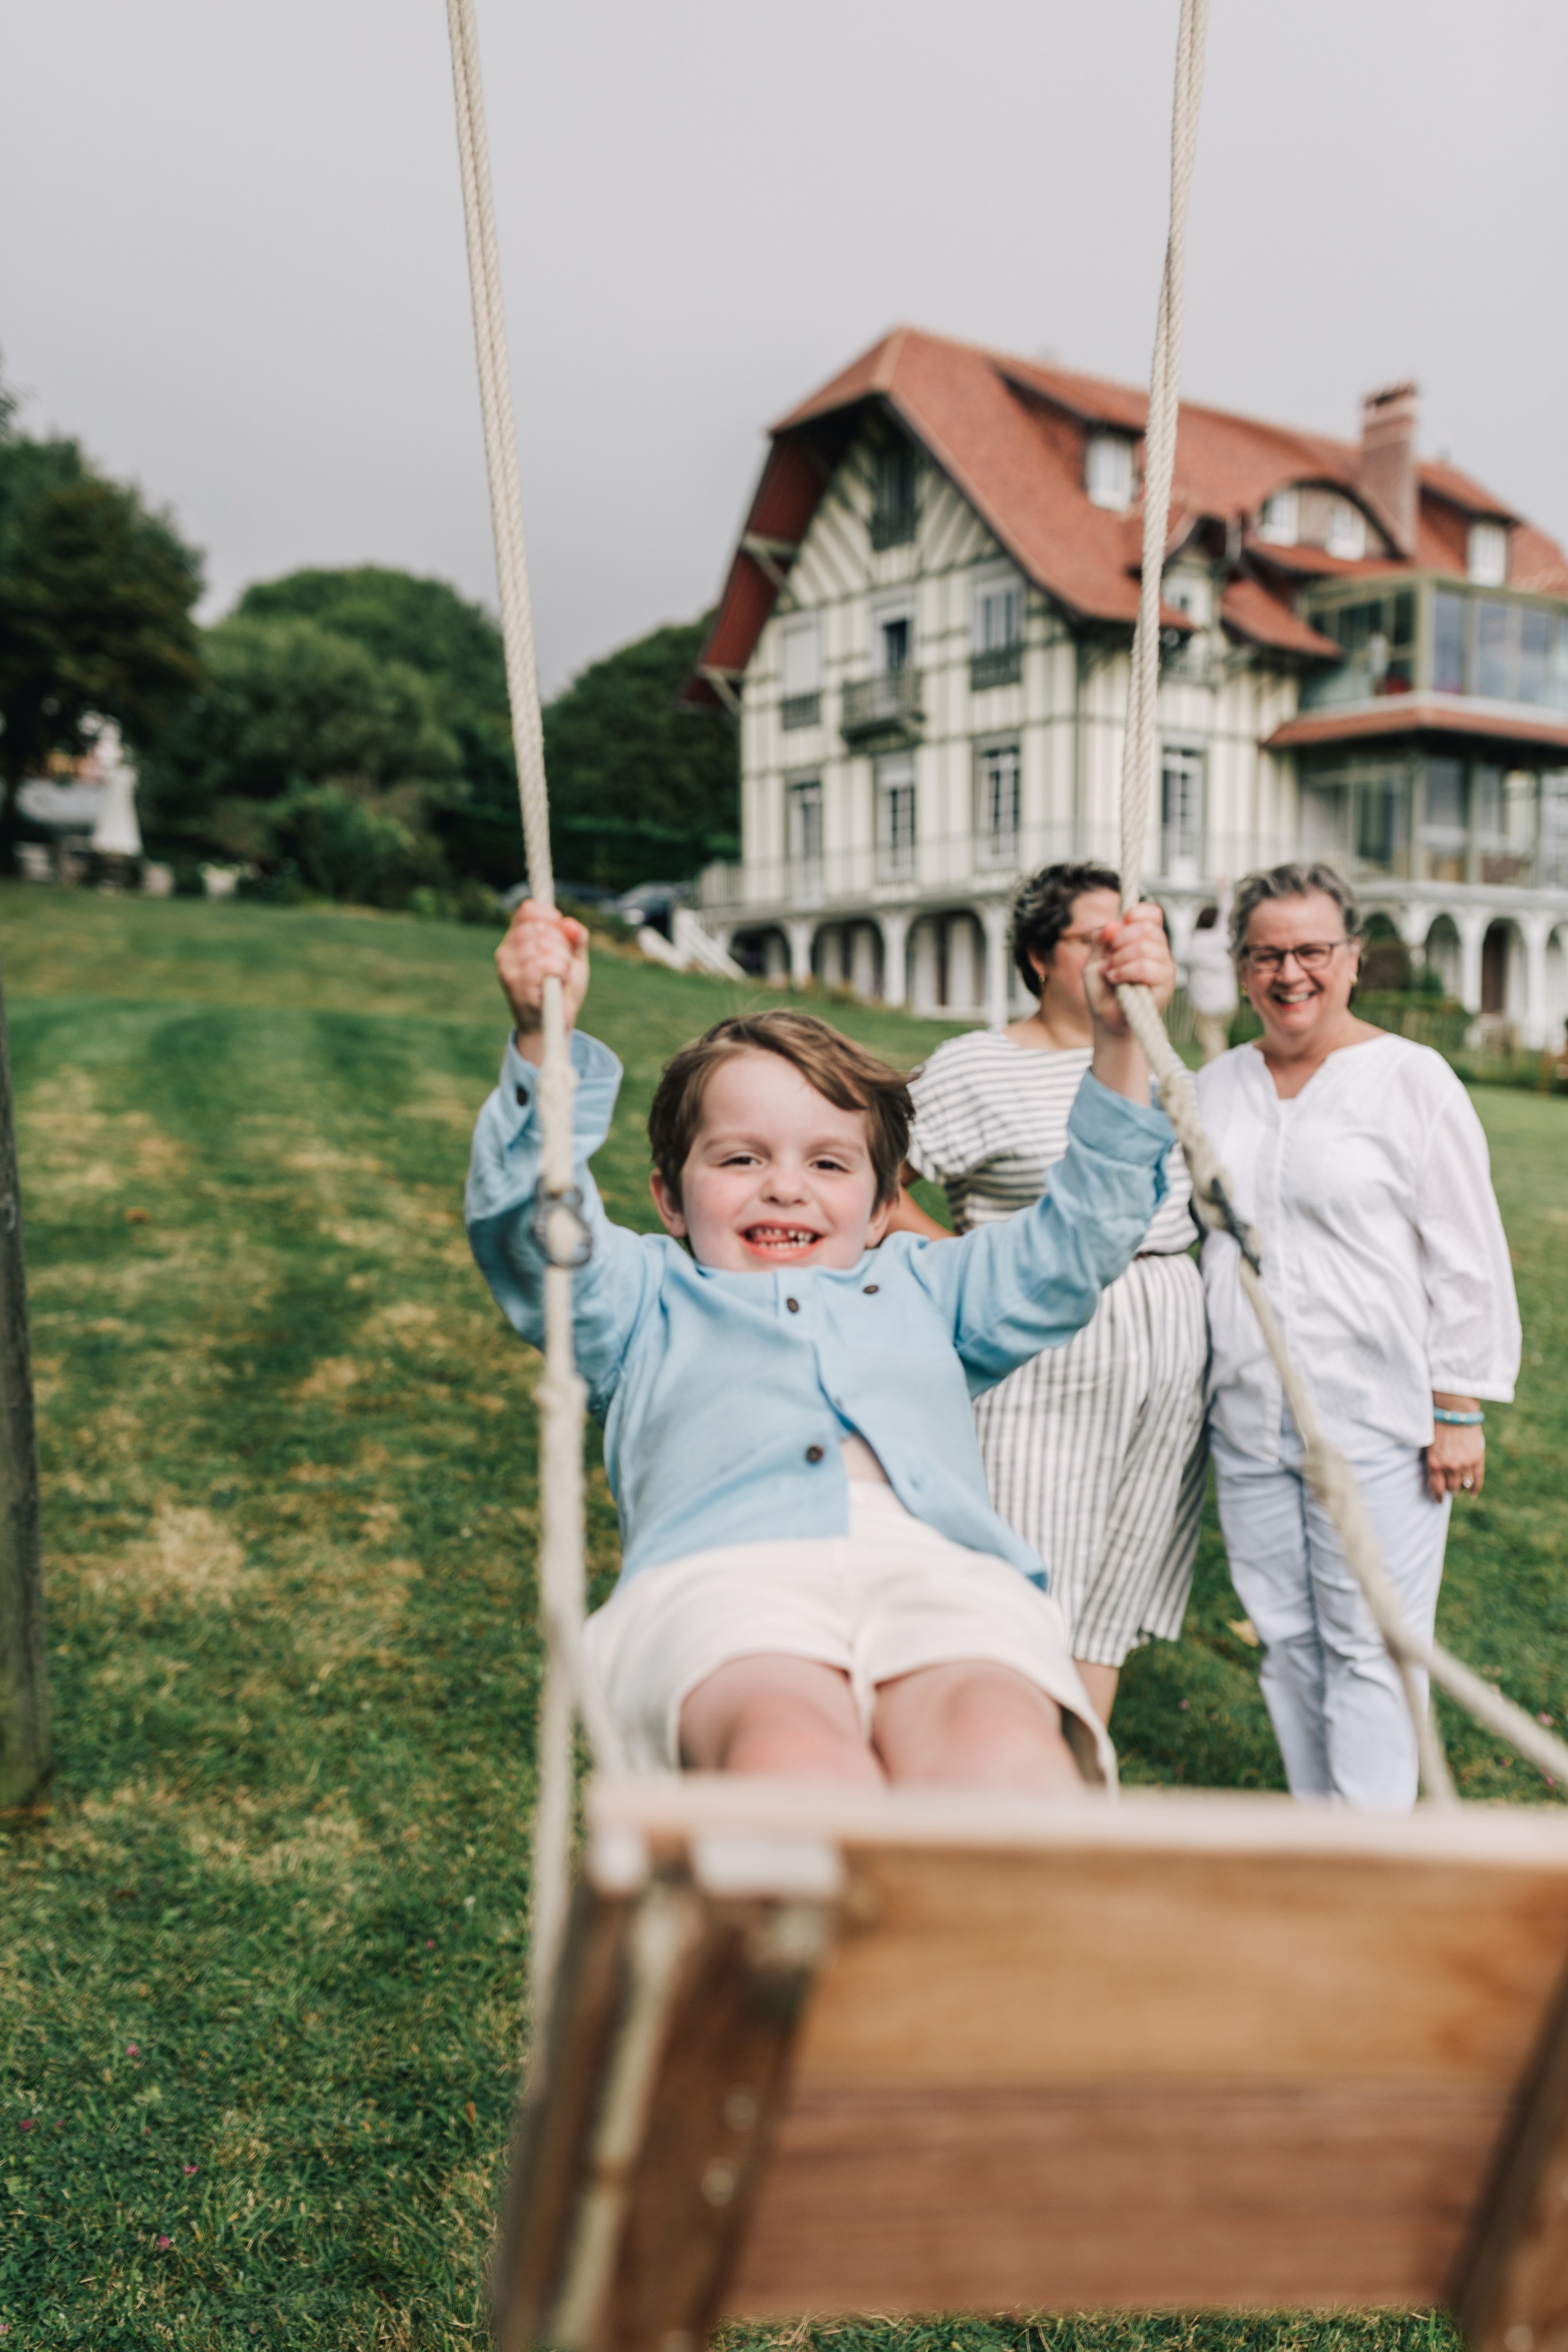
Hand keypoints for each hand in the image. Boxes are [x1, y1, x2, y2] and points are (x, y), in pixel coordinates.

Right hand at [495, 899, 589, 1063]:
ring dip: (561, 959)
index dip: (549, 915)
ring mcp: (507, 967)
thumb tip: (569, 922)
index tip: (562, 930)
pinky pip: (539, 964)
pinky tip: (560, 980)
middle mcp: (506, 951)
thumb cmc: (562, 990)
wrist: (554, 1025)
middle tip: (565, 962)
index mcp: (517, 939)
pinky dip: (557, 970)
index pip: (528, 910)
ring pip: (539, 944)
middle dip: (560, 942)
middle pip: (538, 926)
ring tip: (563, 974)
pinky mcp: (514, 984)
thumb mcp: (574, 959)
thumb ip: (576, 938)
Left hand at [1083, 902, 1176, 1037]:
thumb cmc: (1103, 991)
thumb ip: (1100, 939)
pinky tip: (1115, 980)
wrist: (1107, 1020)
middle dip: (1120, 940)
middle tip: (1109, 959)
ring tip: (1111, 973)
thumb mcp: (1094, 960)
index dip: (1137, 914)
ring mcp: (1165, 967)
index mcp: (1145, 940)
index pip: (1153, 914)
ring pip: (1146, 947)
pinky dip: (1124, 971)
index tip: (1119, 927)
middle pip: (1147, 927)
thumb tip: (1113, 923)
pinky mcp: (1165, 985)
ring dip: (1119, 959)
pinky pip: (1146, 966)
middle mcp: (1159, 951)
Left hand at [1426, 1408, 1484, 1502]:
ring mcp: (1464, 1464)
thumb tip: (1437, 1478)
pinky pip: (1477, 1480)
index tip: (1438, 1500)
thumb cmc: (1438, 1426)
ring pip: (1464, 1485)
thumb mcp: (1429, 1446)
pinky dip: (1475, 1489)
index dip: (1438, 1496)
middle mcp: (1449, 1466)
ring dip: (1461, 1487)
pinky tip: (1472, 1494)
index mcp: (1434, 1463)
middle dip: (1450, 1489)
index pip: (1436, 1488)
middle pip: (1451, 1488)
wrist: (1455, 1411)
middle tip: (1449, 1486)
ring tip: (1459, 1485)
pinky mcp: (1477, 1459)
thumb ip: (1433, 1462)